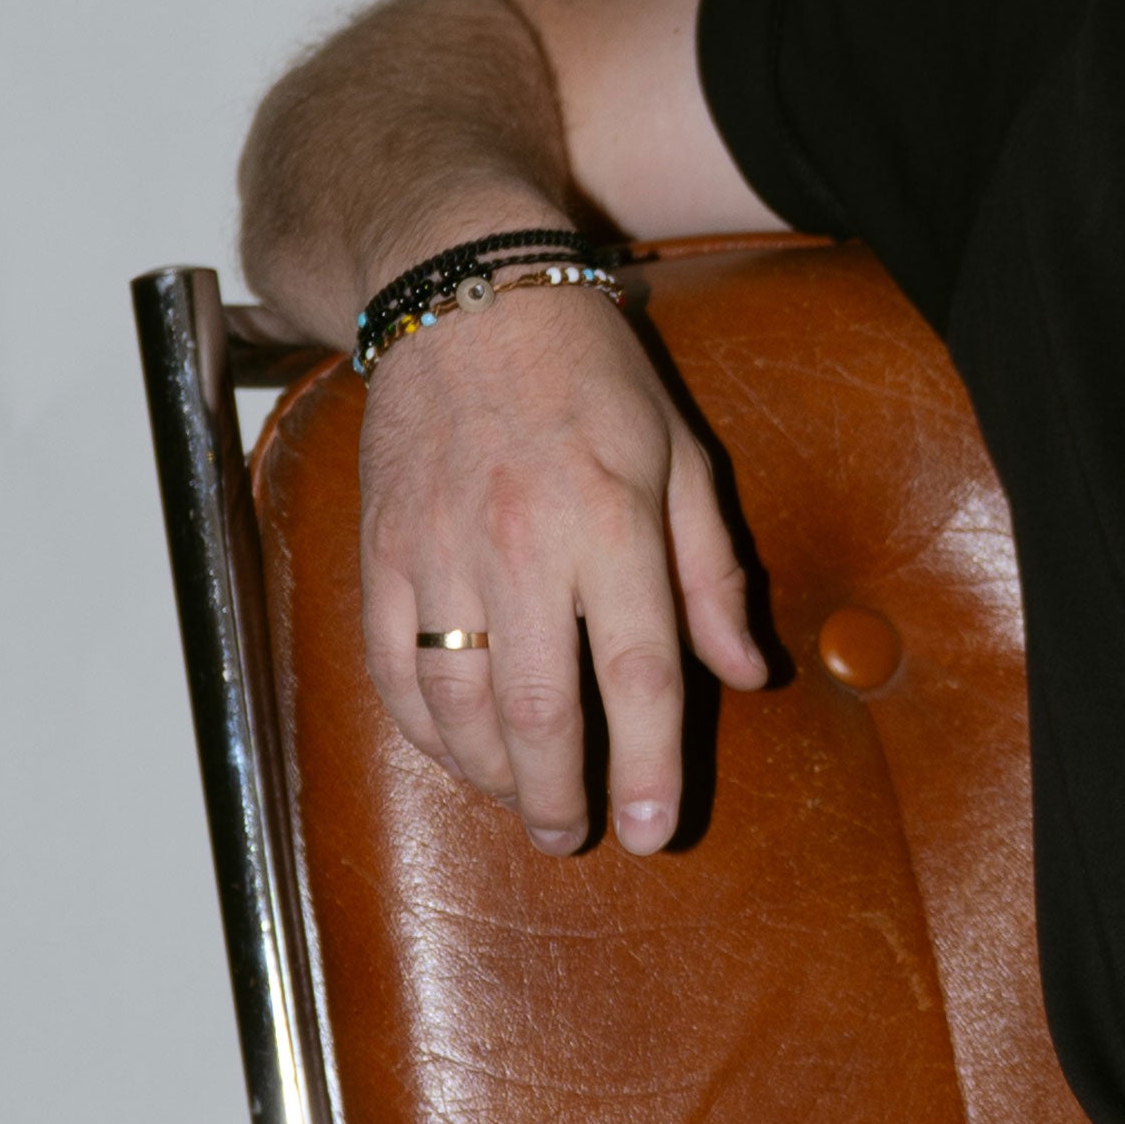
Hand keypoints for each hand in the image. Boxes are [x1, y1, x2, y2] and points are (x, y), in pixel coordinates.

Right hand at [355, 282, 764, 854]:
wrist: (462, 289)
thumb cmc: (588, 373)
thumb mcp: (682, 456)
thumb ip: (713, 577)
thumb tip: (745, 675)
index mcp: (610, 520)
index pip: (636, 673)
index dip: (648, 766)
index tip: (650, 830)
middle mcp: (520, 543)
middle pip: (540, 710)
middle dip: (560, 795)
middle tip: (576, 834)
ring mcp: (438, 549)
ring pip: (458, 704)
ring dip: (491, 774)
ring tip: (523, 799)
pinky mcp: (380, 549)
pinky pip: (392, 669)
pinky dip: (422, 729)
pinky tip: (457, 751)